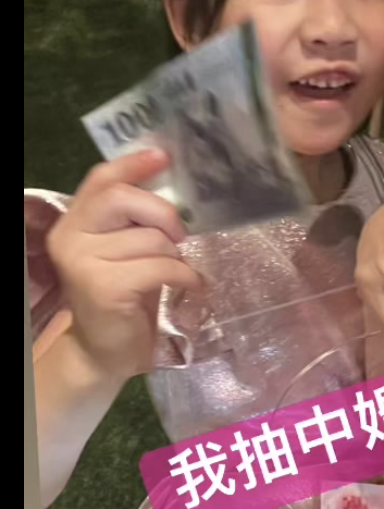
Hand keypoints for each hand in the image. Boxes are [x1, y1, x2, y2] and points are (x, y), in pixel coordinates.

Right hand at [45, 150, 203, 381]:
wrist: (103, 352)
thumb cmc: (121, 297)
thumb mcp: (123, 250)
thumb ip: (133, 218)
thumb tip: (169, 178)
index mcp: (73, 222)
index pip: (101, 179)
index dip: (134, 164)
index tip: (164, 156)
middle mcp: (70, 237)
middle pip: (123, 198)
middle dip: (162, 211)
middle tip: (179, 234)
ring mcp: (83, 263)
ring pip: (151, 238)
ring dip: (176, 256)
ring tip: (175, 272)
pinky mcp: (105, 287)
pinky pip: (160, 267)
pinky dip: (184, 276)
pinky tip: (186, 286)